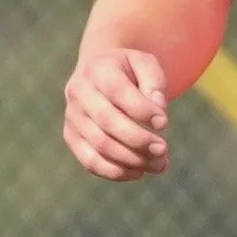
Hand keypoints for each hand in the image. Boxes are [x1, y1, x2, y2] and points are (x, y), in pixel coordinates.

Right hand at [63, 48, 168, 180]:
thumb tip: (158, 111)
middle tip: (163, 149)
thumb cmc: (130, 72)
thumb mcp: (146, 65)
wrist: (100, 74)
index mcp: (98, 69)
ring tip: (159, 164)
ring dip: (132, 159)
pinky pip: (90, 161)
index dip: (141, 110)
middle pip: (107, 121)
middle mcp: (79, 92)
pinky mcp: (72, 137)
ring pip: (100, 145)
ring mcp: (72, 117)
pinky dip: (116, 172)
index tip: (164, 123)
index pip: (118, 91)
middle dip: (139, 139)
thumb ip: (155, 83)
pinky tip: (139, 172)